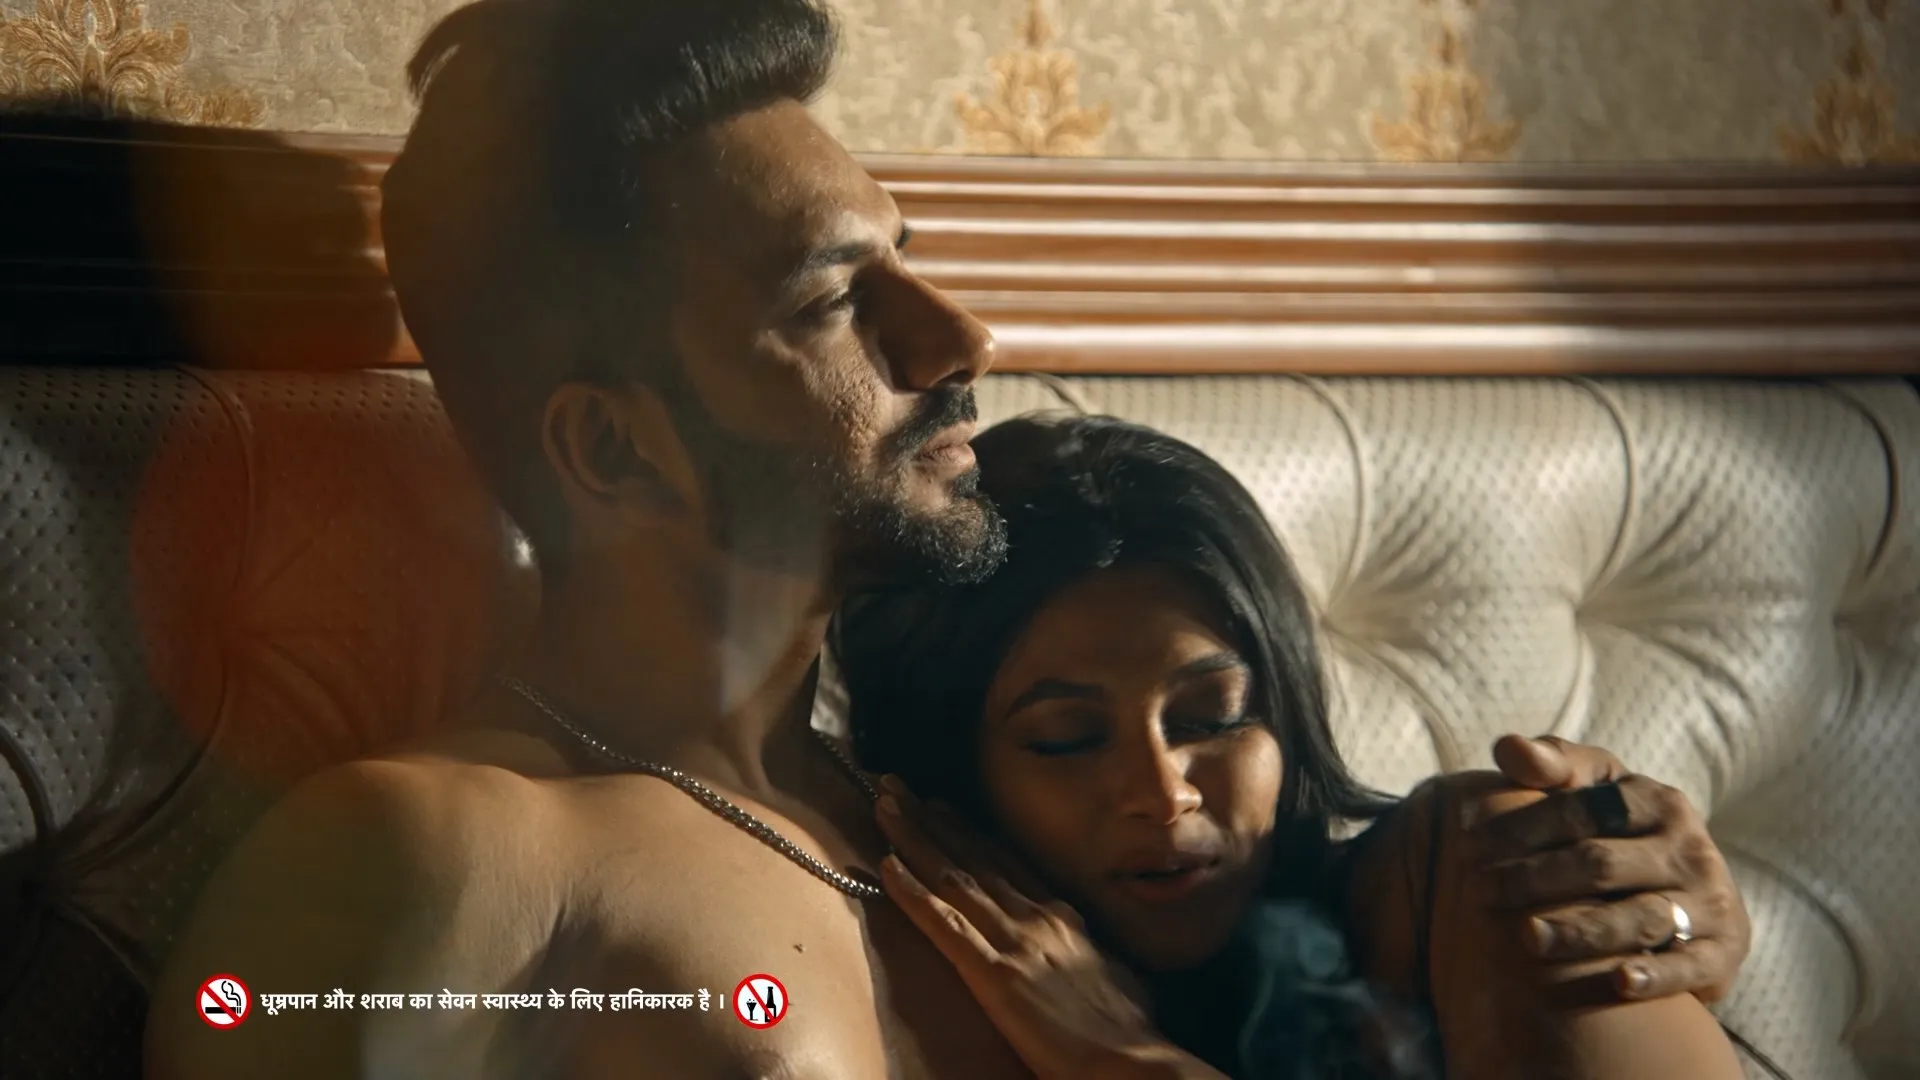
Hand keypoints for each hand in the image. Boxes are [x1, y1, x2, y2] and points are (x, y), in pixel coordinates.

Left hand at [873, 777, 1222, 1079]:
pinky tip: (885, 866)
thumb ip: (1093, 951)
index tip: (939, 805)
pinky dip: (912, 893)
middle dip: (930, 819)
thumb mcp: (1119, 974)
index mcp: (1063, 917)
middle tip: (895, 785)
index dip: (967, 832)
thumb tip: (1091, 947)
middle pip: (973, 857)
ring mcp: (1015, 941)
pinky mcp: (995, 975)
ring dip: (914, 837)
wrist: (1134, 1061)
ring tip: (884, 804)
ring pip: (953, 877)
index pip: (1006, 862)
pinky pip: (944, 925)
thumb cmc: (1132, 1030)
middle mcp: (1036, 917)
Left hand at [1468, 735, 1751, 1003]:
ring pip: (1639, 917)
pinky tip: (1619, 982)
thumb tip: (1507, 747)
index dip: (1521, 826)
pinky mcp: (1722, 954)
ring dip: (1581, 930)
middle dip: (1534, 878)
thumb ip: (1554, 765)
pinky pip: (1688, 966)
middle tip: (1479, 892)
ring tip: (1526, 937)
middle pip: (1601, 864)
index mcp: (1658, 801)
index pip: (1581, 810)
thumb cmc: (1623, 835)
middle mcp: (1690, 849)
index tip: (1469, 846)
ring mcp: (1710, 903)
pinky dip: (1656, 975)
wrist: (1699, 900)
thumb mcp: (1596, 790)